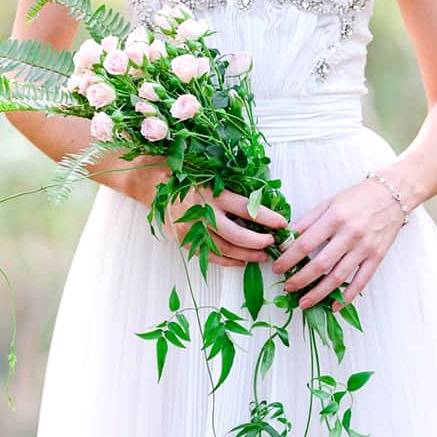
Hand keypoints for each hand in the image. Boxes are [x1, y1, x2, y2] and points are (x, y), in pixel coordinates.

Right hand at [168, 187, 288, 267]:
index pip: (245, 208)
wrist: (154, 184)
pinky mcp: (184, 240)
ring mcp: (192, 229)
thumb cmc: (187, 176)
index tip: (282, 223)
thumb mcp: (211, 175)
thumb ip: (232, 189)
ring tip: (261, 256)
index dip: (267, 217)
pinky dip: (228, 261)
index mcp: (212, 193)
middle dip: (258, 241)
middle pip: (236, 234)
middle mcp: (202, 212)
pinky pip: (210, 256)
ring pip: (224, 249)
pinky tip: (241, 261)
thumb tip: (261, 203)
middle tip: (272, 242)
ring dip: (246, 255)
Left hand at [271, 176, 405, 308]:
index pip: (305, 244)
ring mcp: (365, 247)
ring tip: (304, 302)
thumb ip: (308, 220)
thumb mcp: (329, 202)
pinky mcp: (377, 257)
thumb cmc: (358, 197)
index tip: (278, 268)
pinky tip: (335, 306)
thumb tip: (287, 237)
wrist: (393, 195)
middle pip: (320, 264)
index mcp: (334, 218)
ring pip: (338, 277)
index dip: (289, 259)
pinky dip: (348, 296)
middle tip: (288, 288)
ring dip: (319, 293)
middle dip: (301, 279)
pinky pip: (361, 281)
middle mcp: (349, 234)